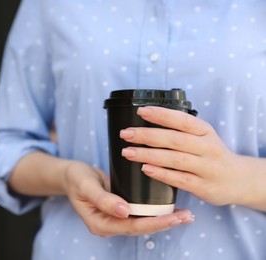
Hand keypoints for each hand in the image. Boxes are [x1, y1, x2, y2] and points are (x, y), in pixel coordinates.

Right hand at [62, 161, 193, 236]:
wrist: (71, 175)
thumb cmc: (76, 178)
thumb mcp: (86, 186)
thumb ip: (102, 199)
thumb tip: (124, 212)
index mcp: (100, 224)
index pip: (132, 227)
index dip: (154, 223)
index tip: (173, 217)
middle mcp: (110, 225)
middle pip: (141, 228)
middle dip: (165, 223)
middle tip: (187, 216)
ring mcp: (116, 219)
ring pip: (143, 223)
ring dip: (164, 219)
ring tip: (185, 214)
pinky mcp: (121, 210)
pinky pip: (140, 214)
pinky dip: (156, 211)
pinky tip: (170, 206)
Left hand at [120, 106, 244, 205]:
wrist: (238, 180)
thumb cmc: (210, 154)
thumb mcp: (202, 137)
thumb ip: (180, 131)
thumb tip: (145, 123)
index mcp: (205, 131)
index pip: (182, 120)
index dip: (161, 115)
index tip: (141, 111)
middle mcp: (207, 147)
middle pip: (174, 139)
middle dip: (147, 135)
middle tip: (125, 134)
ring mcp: (207, 167)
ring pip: (175, 159)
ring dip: (149, 154)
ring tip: (128, 152)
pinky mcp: (203, 186)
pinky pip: (179, 179)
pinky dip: (161, 174)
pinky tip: (145, 169)